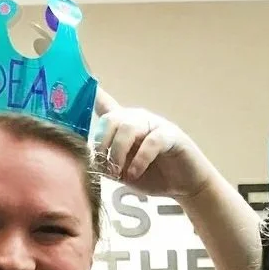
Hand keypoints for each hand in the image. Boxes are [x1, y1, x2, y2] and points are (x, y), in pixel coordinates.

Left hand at [92, 91, 211, 200]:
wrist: (185, 186)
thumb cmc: (154, 176)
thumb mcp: (124, 174)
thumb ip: (107, 165)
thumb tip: (91, 161)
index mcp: (123, 126)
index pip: (105, 104)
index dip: (92, 93)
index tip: (82, 83)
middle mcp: (137, 120)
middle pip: (111, 119)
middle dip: (102, 143)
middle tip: (103, 166)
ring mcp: (154, 125)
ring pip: (128, 128)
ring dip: (118, 151)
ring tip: (118, 171)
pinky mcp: (171, 136)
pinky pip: (151, 142)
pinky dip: (139, 159)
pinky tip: (135, 173)